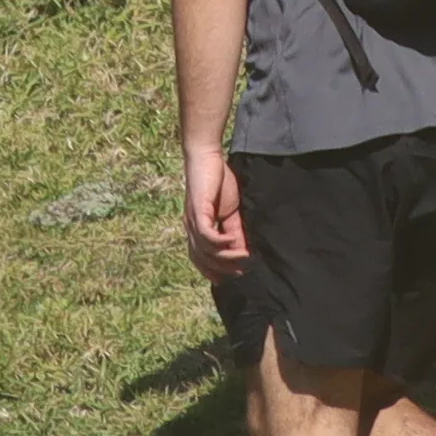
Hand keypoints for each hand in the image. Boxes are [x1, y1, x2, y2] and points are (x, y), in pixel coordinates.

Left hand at [182, 147, 248, 284]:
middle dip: (222, 269)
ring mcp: (192, 220)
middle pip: (202, 259)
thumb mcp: (231, 211)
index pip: (200, 259)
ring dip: (226, 256)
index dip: (213, 272)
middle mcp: (190, 228)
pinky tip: (234, 240)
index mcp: (196, 229)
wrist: (207, 156)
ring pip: (205, 249)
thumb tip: (244, 250)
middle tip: (242, 272)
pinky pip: (206, 234)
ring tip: (244, 257)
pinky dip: (220, 241)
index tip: (232, 279)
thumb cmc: (218, 181)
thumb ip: (235, 230)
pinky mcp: (197, 210)